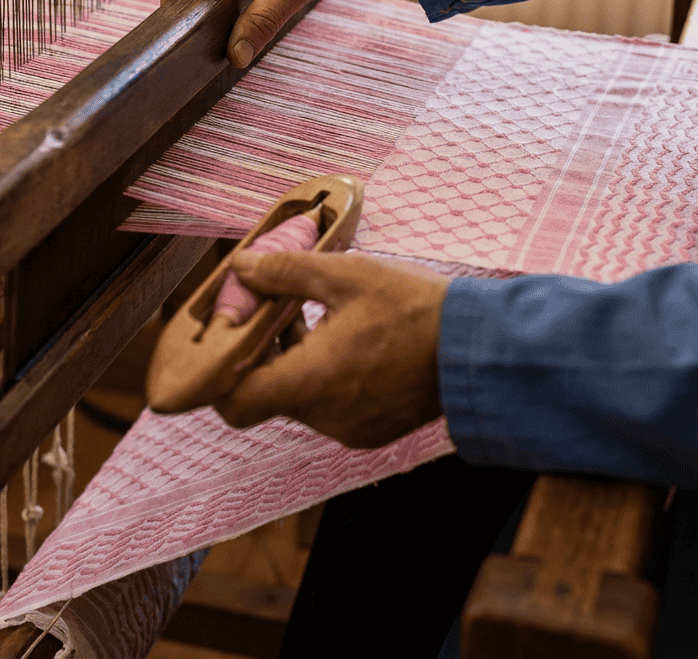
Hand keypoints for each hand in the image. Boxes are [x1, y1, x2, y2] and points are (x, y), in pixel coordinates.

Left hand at [213, 251, 447, 448]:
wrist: (481, 347)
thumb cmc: (416, 309)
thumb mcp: (347, 275)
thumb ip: (286, 272)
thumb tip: (242, 268)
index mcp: (312, 382)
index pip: (234, 400)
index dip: (216, 370)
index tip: (226, 334)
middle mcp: (325, 417)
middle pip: (264, 394)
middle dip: (258, 353)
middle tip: (267, 310)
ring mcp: (350, 428)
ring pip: (296, 399)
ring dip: (291, 361)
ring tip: (309, 313)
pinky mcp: (371, 429)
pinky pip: (327, 406)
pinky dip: (320, 376)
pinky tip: (339, 337)